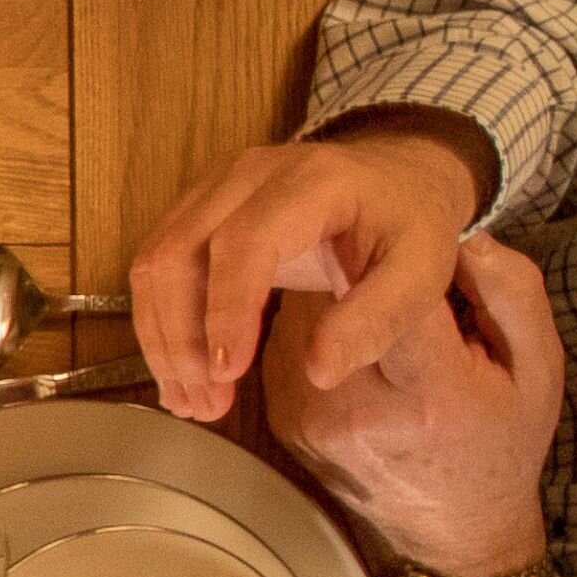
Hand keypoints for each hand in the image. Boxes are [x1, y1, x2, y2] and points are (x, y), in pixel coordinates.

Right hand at [126, 111, 498, 424]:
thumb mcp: (421, 273)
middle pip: (178, 254)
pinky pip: (157, 265)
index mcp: (311, 182)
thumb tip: (319, 373)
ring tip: (189, 398)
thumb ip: (376, 319)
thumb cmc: (409, 226)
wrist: (399, 177)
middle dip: (180, 338)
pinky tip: (181, 371)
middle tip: (203, 403)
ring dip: (162, 338)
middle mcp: (248, 174)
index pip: (244, 243)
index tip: (225, 372)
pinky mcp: (196, 208)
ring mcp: (214, 187)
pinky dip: (160, 323)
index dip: (226, 310)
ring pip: (155, 263)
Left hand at [266, 232, 566, 576]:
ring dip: (328, 292)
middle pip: (335, 297)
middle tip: (387, 255)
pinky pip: (283, 343)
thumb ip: (512, 294)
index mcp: (430, 391)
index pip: (396, 297)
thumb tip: (466, 236)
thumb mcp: (539, 367)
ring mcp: (308, 419)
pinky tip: (344, 334)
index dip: (400, 255)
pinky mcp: (281, 421)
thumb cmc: (504, 439)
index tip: (413, 234)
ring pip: (300, 314)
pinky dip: (310, 326)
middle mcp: (356, 408)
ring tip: (369, 297)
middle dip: (359, 265)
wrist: (453, 525)